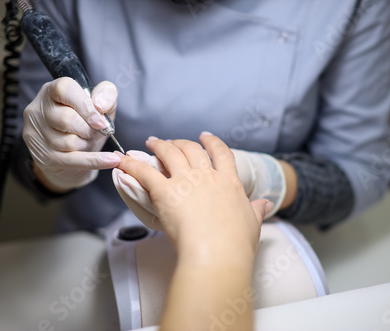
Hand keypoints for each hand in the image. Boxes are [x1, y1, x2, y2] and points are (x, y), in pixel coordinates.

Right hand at [23, 77, 120, 190]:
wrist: (76, 154)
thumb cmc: (87, 124)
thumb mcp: (100, 106)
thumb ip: (106, 95)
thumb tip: (100, 104)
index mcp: (51, 91)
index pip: (65, 89)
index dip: (85, 106)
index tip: (100, 121)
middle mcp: (38, 109)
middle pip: (66, 119)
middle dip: (88, 129)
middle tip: (94, 132)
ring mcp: (37, 134)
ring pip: (67, 141)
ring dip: (86, 144)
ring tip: (88, 141)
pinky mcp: (43, 156)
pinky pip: (72, 160)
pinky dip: (95, 161)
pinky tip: (111, 160)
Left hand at [113, 146, 286, 229]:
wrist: (218, 253)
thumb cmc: (236, 243)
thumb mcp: (253, 223)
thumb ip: (257, 210)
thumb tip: (265, 204)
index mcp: (229, 182)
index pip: (221, 153)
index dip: (212, 142)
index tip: (205, 136)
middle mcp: (207, 176)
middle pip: (192, 149)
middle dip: (181, 142)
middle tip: (172, 142)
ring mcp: (186, 182)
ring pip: (170, 153)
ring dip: (159, 145)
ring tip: (151, 142)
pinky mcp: (165, 192)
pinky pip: (145, 172)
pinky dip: (132, 164)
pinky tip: (124, 160)